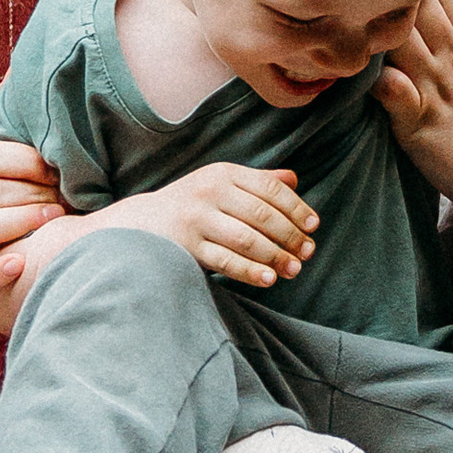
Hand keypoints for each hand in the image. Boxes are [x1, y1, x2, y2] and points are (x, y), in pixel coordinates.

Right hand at [121, 163, 316, 289]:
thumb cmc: (190, 206)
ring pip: (246, 239)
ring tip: (294, 270)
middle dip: (289, 236)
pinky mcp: (186, 246)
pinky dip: (250, 271)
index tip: (313, 226)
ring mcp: (196, 219)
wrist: (139, 225)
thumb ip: (256, 183)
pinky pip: (225, 261)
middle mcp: (209, 191)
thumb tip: (295, 180)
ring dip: (275, 256)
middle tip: (308, 252)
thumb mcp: (219, 185)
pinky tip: (269, 279)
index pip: (269, 188)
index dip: (296, 208)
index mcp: (222, 173)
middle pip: (261, 214)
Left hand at [376, 0, 452, 214]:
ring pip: (396, 38)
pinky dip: (373, 76)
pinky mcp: (414, 122)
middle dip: (398, 0)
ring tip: (366, 35)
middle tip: (380, 4)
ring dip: (380, 33)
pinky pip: (386, 87)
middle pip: (416, 7)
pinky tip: (366, 73)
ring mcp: (433, 90)